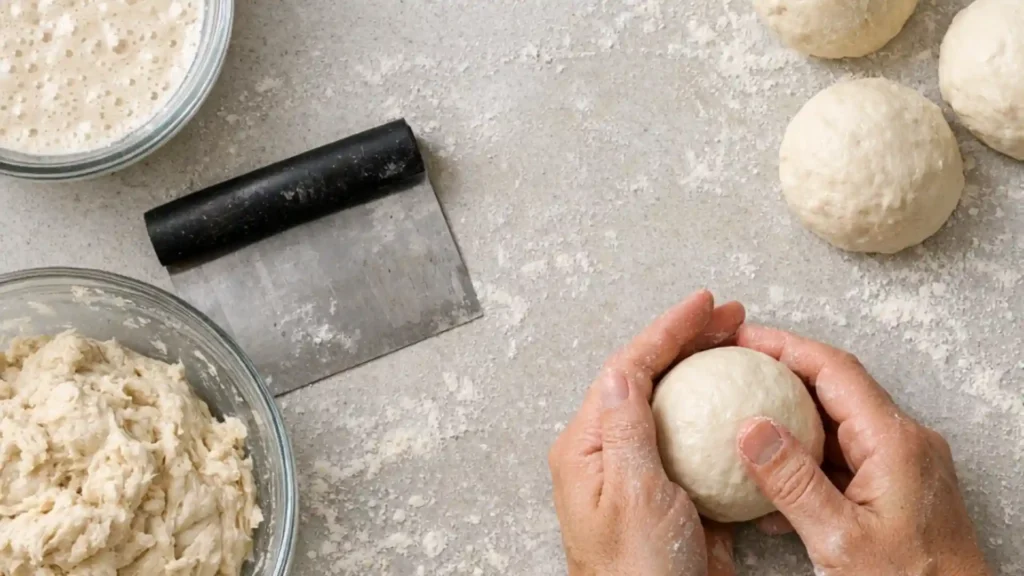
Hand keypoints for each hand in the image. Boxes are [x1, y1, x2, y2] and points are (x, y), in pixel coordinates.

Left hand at [549, 290, 744, 575]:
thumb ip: (625, 430)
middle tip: (732, 316)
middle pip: (650, 379)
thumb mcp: (630, 497)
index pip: (628, 370)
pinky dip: (721, 419)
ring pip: (675, 405)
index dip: (667, 332)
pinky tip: (749, 408)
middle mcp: (610, 453)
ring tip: (742, 346)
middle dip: (689, 341)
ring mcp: (642, 473)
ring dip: (706, 372)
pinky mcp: (671, 494)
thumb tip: (622, 370)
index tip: (705, 304)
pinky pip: (695, 443)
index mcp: (588, 447)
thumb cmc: (634, 573)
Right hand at [734, 324, 990, 575]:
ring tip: (741, 414)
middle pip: (836, 387)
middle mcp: (904, 443)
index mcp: (895, 442)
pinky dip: (807, 456)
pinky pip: (845, 456)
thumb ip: (793, 483)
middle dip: (783, 372)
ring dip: (791, 415)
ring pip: (838, 422)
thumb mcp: (840, 540)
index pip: (834, 370)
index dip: (785, 346)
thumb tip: (749, 428)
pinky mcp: (897, 487)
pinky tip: (773, 476)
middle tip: (734, 368)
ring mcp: (903, 464)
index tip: (741, 339)